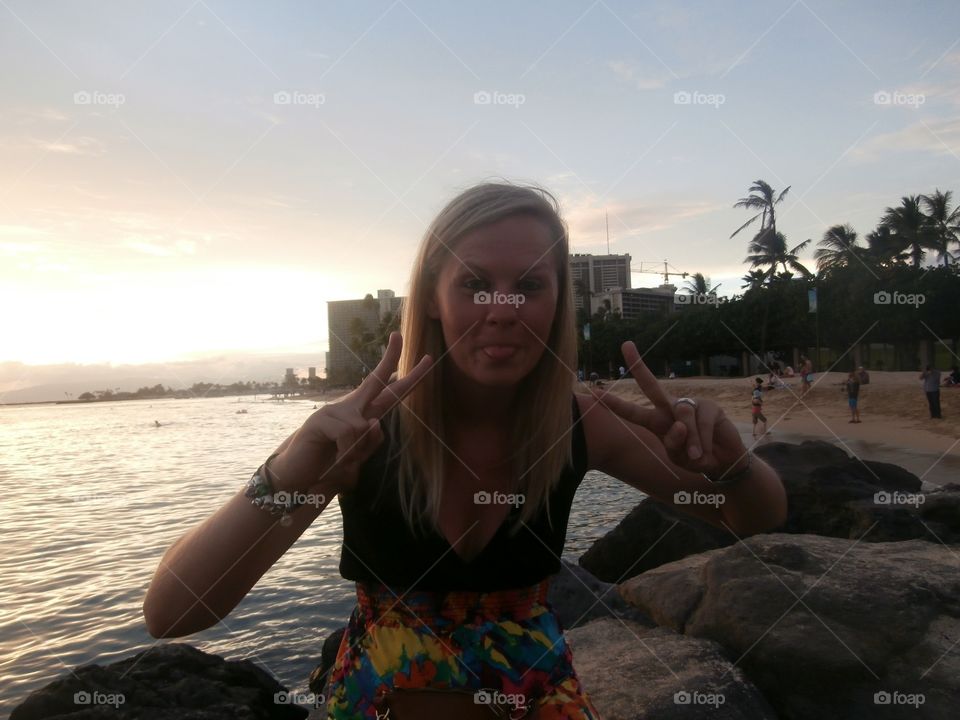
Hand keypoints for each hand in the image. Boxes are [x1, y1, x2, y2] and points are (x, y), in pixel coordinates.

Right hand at [283, 332, 432, 491]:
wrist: (299, 475)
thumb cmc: (331, 462)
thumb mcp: (359, 454)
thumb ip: (372, 440)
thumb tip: (374, 421)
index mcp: (363, 412)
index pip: (389, 391)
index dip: (408, 377)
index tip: (427, 358)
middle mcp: (350, 406)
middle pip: (375, 380)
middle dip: (390, 358)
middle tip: (398, 335)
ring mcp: (333, 410)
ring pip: (364, 427)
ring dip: (357, 452)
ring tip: (341, 459)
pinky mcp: (320, 420)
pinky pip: (349, 434)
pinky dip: (346, 452)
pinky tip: (334, 457)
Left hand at [591, 341, 747, 477]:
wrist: (723, 462)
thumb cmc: (695, 458)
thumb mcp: (679, 458)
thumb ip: (674, 445)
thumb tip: (680, 425)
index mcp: (657, 421)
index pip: (632, 411)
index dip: (614, 403)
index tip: (594, 391)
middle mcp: (671, 408)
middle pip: (652, 385)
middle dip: (638, 366)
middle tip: (625, 345)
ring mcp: (691, 404)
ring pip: (682, 418)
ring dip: (690, 442)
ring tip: (696, 456)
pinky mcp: (711, 407)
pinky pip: (702, 424)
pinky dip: (703, 441)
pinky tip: (707, 449)